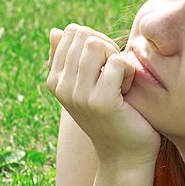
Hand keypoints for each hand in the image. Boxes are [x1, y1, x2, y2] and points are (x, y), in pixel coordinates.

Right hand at [44, 24, 160, 168]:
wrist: (125, 154)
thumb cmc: (112, 115)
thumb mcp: (88, 85)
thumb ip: (72, 58)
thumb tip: (54, 31)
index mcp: (54, 79)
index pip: (70, 32)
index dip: (95, 41)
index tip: (103, 68)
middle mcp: (60, 86)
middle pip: (84, 35)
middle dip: (107, 48)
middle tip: (115, 75)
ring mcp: (78, 94)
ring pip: (97, 44)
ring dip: (117, 58)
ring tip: (119, 83)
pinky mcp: (100, 102)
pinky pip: (117, 62)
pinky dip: (129, 72)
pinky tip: (127, 93)